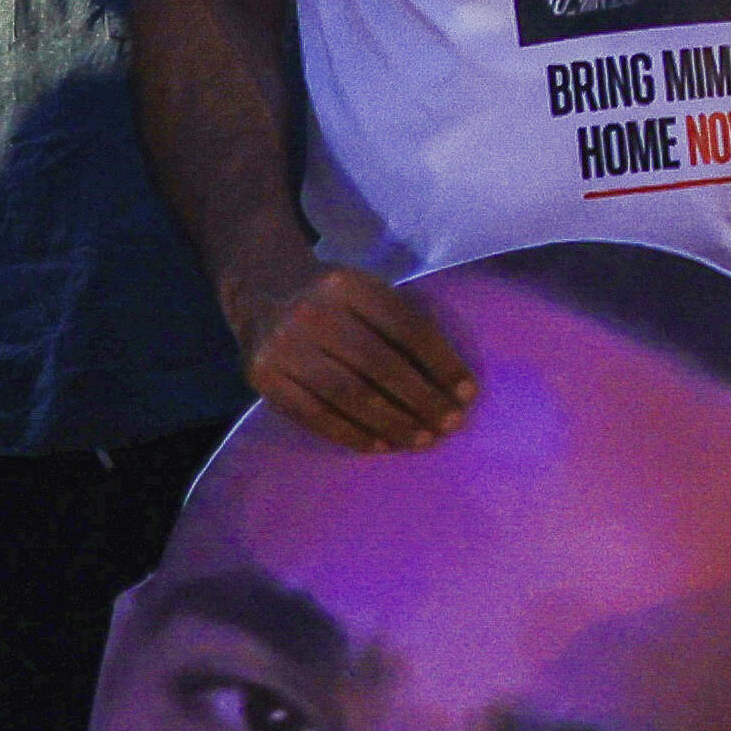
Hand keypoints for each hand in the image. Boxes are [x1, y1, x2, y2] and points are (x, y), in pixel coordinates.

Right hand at [237, 257, 477, 451]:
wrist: (262, 286)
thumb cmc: (331, 296)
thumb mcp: (365, 290)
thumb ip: (399, 324)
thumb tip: (448, 382)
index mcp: (349, 285)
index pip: (406, 328)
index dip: (442, 363)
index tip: (467, 393)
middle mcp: (314, 313)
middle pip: (380, 365)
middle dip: (422, 400)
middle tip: (450, 424)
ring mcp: (284, 346)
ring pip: (349, 395)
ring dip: (392, 423)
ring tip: (422, 440)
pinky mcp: (263, 377)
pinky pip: (315, 415)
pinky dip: (351, 434)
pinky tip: (380, 445)